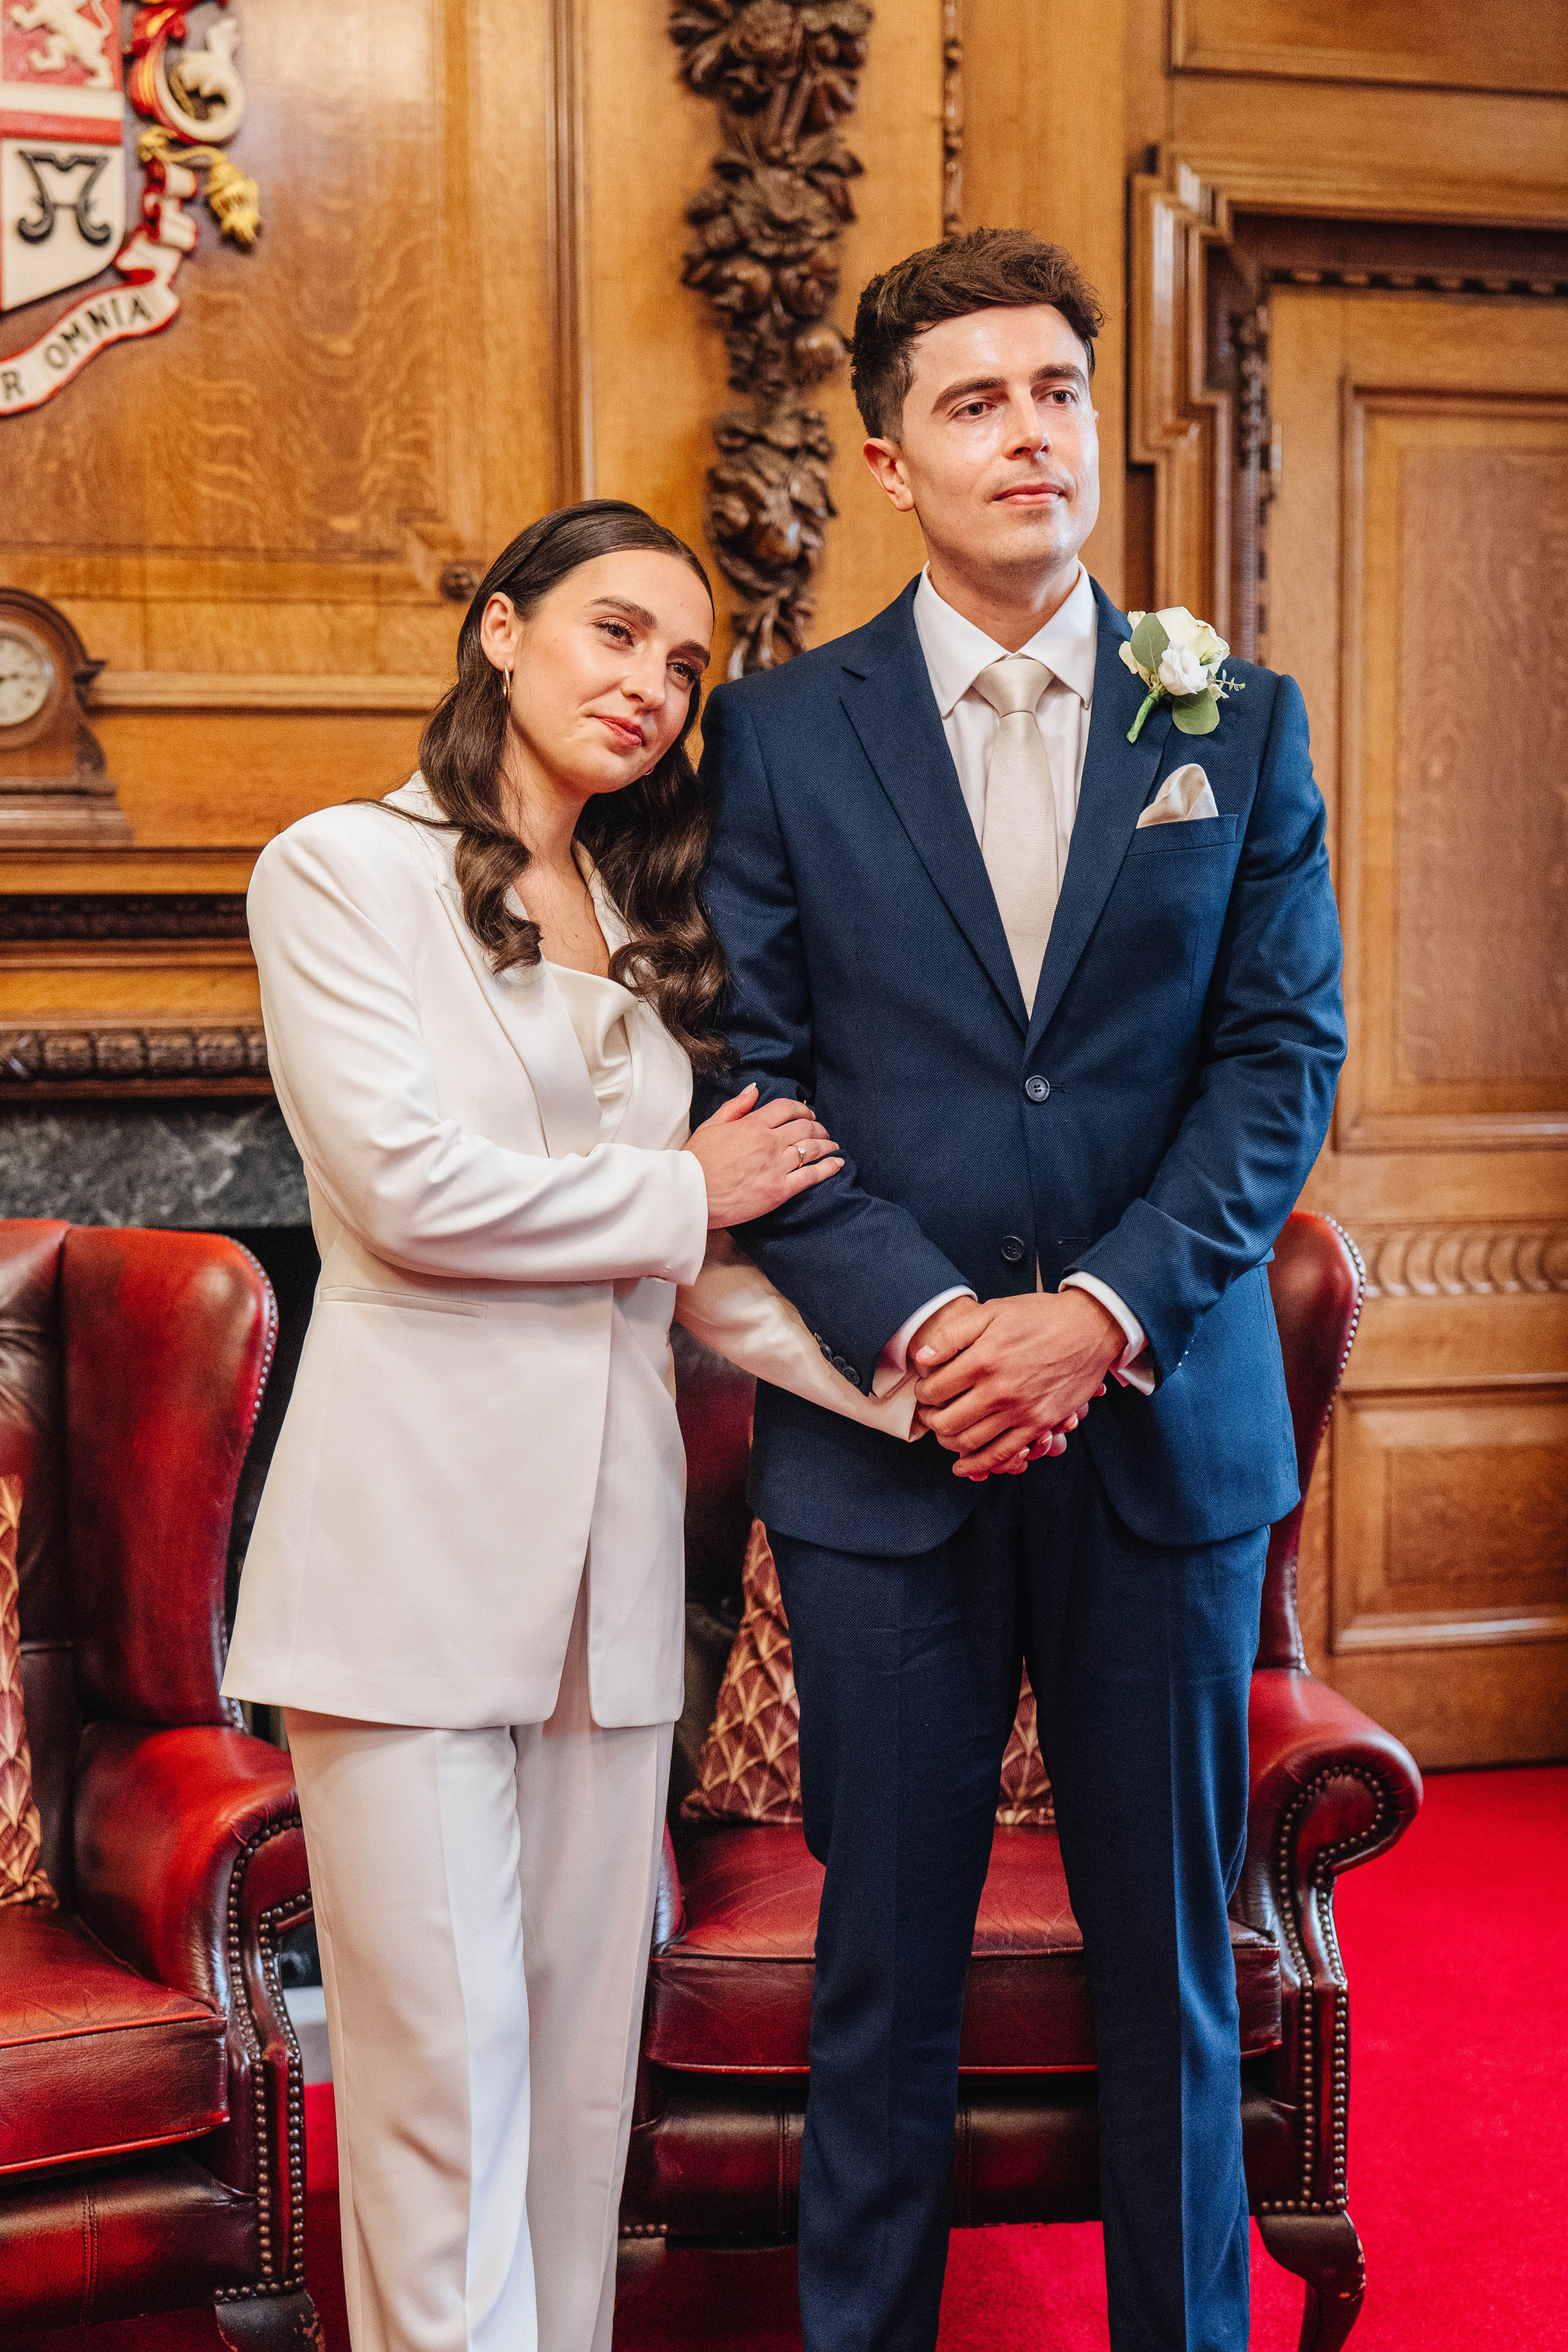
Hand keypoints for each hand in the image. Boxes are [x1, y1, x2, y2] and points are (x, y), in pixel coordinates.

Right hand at [684, 1085, 843, 1228]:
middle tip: (822, 1130)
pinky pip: (811, 1176)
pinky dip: (828, 1168)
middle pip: (804, 1127)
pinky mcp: (779, 1190)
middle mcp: (768, 1143)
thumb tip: (755, 1089)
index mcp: (752, 1125)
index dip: (801, 1108)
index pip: (786, 1108)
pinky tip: (838, 1164)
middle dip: (817, 1126)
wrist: (691, 1195)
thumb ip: (736, 1106)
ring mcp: (776, 1167)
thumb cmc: (696, 1161)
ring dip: (827, 1144)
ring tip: (833, 1145)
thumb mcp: (711, 1126)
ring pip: (811, 1149)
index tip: (808, 1112)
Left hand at [912, 1290, 1122, 1478]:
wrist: (1091, 1327)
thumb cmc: (1041, 1316)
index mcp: (983, 1359)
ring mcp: (1021, 1411)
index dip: (922, 1393)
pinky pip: (1003, 1454)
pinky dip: (979, 1464)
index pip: (934, 1390)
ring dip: (948, 1443)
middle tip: (929, 1414)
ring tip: (944, 1433)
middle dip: (930, 1421)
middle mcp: (999, 1390)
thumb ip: (952, 1334)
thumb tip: (921, 1358)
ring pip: (969, 1443)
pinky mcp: (1039, 1424)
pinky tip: (964, 1466)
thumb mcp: (993, 1311)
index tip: (925, 1391)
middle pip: (946, 1422)